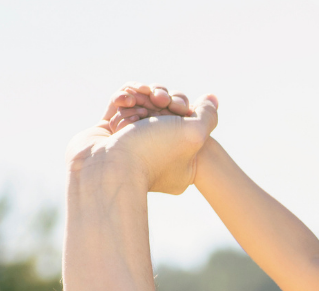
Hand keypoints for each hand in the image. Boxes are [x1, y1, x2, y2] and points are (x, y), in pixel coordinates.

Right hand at [66, 84, 217, 194]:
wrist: (106, 167)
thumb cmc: (152, 152)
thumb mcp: (194, 134)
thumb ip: (208, 115)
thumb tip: (212, 99)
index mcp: (180, 160)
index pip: (186, 121)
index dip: (182, 106)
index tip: (177, 108)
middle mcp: (156, 151)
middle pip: (164, 110)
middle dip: (161, 97)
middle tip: (158, 99)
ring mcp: (132, 141)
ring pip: (141, 104)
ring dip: (141, 95)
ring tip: (136, 100)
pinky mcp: (110, 132)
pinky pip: (120, 105)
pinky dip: (123, 97)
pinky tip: (125, 99)